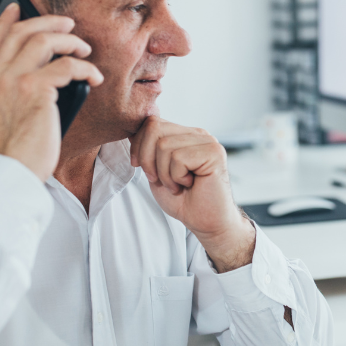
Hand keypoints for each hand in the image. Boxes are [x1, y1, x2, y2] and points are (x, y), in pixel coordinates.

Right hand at [0, 3, 102, 181]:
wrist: (10, 172)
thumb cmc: (13, 153)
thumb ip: (7, 94)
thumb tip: (37, 77)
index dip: (6, 20)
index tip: (17, 6)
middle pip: (21, 32)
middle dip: (48, 22)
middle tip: (68, 24)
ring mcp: (13, 81)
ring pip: (44, 41)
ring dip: (70, 41)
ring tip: (84, 49)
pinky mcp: (35, 90)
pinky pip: (67, 66)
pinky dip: (86, 68)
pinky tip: (94, 77)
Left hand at [130, 117, 254, 271]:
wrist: (206, 222)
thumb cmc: (183, 200)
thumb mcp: (156, 171)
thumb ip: (147, 150)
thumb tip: (131, 132)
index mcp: (185, 135)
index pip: (151, 122)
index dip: (139, 147)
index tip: (147, 171)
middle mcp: (197, 134)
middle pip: (154, 128)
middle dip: (148, 160)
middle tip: (161, 180)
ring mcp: (208, 141)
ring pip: (164, 146)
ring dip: (165, 173)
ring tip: (178, 184)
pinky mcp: (214, 153)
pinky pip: (178, 158)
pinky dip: (177, 177)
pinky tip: (189, 184)